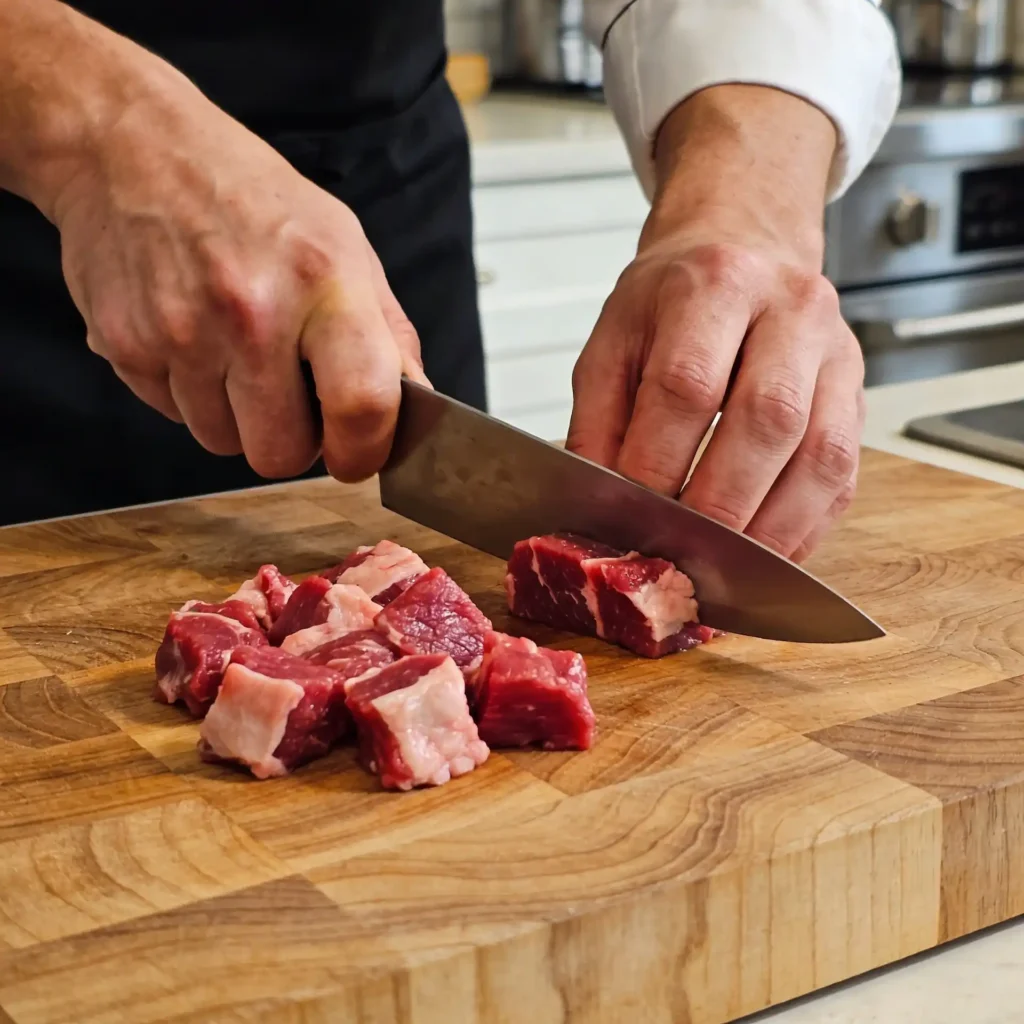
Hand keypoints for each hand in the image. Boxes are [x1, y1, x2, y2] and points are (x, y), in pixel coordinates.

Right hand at [48, 53, 426, 481]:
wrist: (129, 146)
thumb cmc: (249, 196)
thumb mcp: (344, 244)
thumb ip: (388, 333)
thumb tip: (415, 409)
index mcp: (322, 281)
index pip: (362, 405)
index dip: (365, 451)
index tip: (359, 455)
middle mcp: (251, 312)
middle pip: (282, 454)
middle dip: (292, 440)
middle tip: (290, 395)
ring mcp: (182, 333)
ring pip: (224, 445)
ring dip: (237, 418)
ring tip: (235, 352)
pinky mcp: (126, 347)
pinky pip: (175, 418)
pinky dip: (191, 395)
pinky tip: (194, 339)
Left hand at [567, 86, 864, 562]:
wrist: (743, 245)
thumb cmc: (671, 300)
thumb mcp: (614, 339)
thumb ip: (599, 419)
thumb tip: (597, 502)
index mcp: (713, 285)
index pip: (688, 384)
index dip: (657, 461)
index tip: (629, 514)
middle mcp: (790, 310)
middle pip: (768, 418)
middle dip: (720, 504)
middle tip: (679, 553)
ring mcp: (836, 351)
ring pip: (822, 453)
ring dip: (772, 527)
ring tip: (726, 570)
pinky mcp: (857, 392)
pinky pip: (845, 473)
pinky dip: (806, 526)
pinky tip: (767, 554)